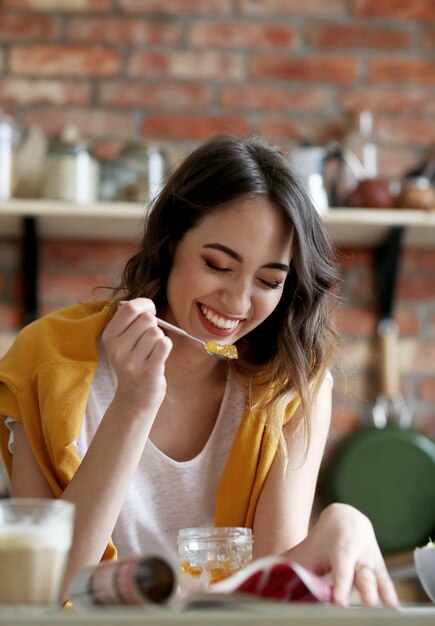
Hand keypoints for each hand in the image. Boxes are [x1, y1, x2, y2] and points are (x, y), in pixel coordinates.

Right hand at [102, 298, 171, 413]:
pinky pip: (165, 344)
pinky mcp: (148, 371)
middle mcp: (117, 349)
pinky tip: (160, 356)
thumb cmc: (134, 362)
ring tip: (152, 351)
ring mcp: (132, 362)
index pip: (129, 308)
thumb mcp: (122, 342)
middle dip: (154, 325)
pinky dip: (167, 346)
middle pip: (147, 319)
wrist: (135, 398)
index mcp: (109, 337)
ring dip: (160, 338)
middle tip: (149, 339)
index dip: (145, 304)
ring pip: (157, 332)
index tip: (150, 311)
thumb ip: (131, 321)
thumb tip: (147, 305)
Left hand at [286, 503, 398, 607]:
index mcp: (339, 552)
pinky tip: (394, 612)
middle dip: (366, 593)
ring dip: (381, 596)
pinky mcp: (380, 570)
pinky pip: (387, 584)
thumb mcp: (308, 549)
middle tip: (368, 608)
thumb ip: (291, 564)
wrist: (348, 518)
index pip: (341, 572)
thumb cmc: (323, 539)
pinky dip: (391, 596)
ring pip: (378, 581)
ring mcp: (371, 563)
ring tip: (386, 614)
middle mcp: (358, 557)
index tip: (339, 602)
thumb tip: (263, 575)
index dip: (340, 587)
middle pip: (364, 578)